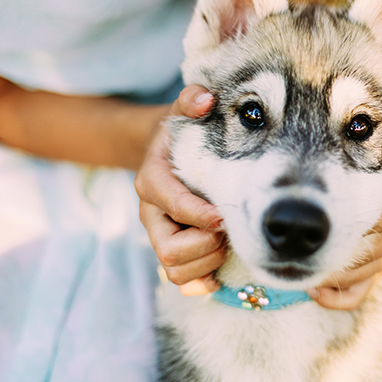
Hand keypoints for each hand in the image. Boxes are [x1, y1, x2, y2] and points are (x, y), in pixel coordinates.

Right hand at [135, 85, 226, 295]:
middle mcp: (152, 213)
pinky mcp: (172, 252)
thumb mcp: (185, 110)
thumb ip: (191, 101)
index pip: (171, 204)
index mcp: (153, 180)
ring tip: (228, 243)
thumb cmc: (186, 132)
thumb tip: (204, 98)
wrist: (171, 151)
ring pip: (174, 270)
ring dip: (207, 263)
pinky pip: (180, 282)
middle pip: (168, 249)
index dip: (199, 214)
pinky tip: (222, 272)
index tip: (225, 214)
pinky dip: (202, 283)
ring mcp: (161, 236)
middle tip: (230, 230)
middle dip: (205, 245)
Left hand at [307, 151, 381, 309]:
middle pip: (378, 249)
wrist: (368, 192)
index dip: (366, 220)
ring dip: (335, 273)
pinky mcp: (377, 276)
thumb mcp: (377, 159)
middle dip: (346, 249)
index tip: (336, 218)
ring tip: (305, 266)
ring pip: (367, 273)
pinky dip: (336, 298)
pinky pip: (358, 295)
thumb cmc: (365, 171)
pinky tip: (313, 290)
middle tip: (313, 245)